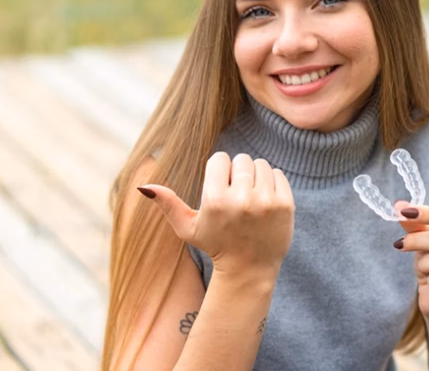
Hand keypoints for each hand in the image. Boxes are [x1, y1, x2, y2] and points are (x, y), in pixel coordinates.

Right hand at [139, 152, 294, 277]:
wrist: (249, 269)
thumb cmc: (215, 245)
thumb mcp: (187, 228)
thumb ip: (167, 204)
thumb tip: (142, 186)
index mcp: (215, 201)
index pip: (219, 159)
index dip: (219, 172)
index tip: (220, 189)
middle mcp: (241, 200)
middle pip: (240, 159)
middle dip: (237, 173)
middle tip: (236, 195)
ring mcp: (266, 202)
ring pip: (260, 164)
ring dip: (254, 176)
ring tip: (250, 197)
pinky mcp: (285, 205)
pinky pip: (278, 174)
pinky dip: (271, 182)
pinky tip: (264, 201)